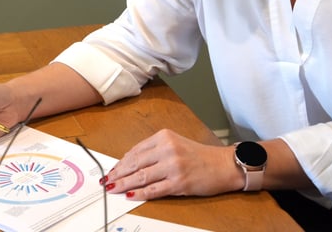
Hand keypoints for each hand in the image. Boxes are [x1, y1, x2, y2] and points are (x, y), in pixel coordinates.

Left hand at [104, 129, 239, 198]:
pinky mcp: (179, 183)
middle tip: (107, 180)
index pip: (136, 150)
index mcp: (164, 137)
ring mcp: (173, 167)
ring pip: (141, 176)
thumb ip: (154, 150)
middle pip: (135, 163)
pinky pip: (154, 190)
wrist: (224, 165)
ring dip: (124, 184)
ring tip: (113, 188)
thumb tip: (131, 163)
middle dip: (119, 173)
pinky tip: (130, 195)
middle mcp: (167, 149)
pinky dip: (139, 194)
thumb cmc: (200, 155)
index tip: (113, 169)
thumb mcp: (175, 143)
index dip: (121, 162)